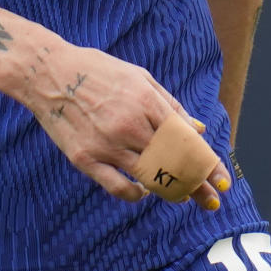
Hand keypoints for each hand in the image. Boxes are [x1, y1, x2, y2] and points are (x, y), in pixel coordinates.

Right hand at [20, 40, 229, 208]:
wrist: (48, 73)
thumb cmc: (97, 70)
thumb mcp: (138, 76)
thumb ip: (169, 104)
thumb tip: (198, 130)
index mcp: (145, 101)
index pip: (187, 140)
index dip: (207, 163)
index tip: (222, 180)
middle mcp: (129, 125)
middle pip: (173, 164)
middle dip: (197, 185)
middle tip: (212, 201)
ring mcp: (106, 144)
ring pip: (149, 179)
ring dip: (171, 192)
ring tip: (184, 198)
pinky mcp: (85, 159)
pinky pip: (118, 187)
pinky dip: (136, 195)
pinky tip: (143, 192)